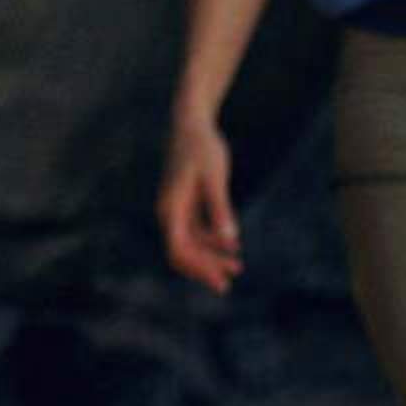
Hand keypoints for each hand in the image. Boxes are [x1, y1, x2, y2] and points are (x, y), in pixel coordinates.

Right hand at [156, 115, 242, 293]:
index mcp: (171, 206)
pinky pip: (194, 230)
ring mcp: (176, 207)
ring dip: (209, 257)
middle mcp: (169, 210)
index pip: (179, 248)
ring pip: (189, 242)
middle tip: (228, 284)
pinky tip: (231, 246)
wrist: (192, 122)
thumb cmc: (202, 147)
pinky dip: (211, 241)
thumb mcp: (214, 177)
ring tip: (236, 267)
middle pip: (181, 250)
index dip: (198, 268)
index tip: (221, 280)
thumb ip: (220, 207)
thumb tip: (229, 238)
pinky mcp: (185, 202)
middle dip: (203, 268)